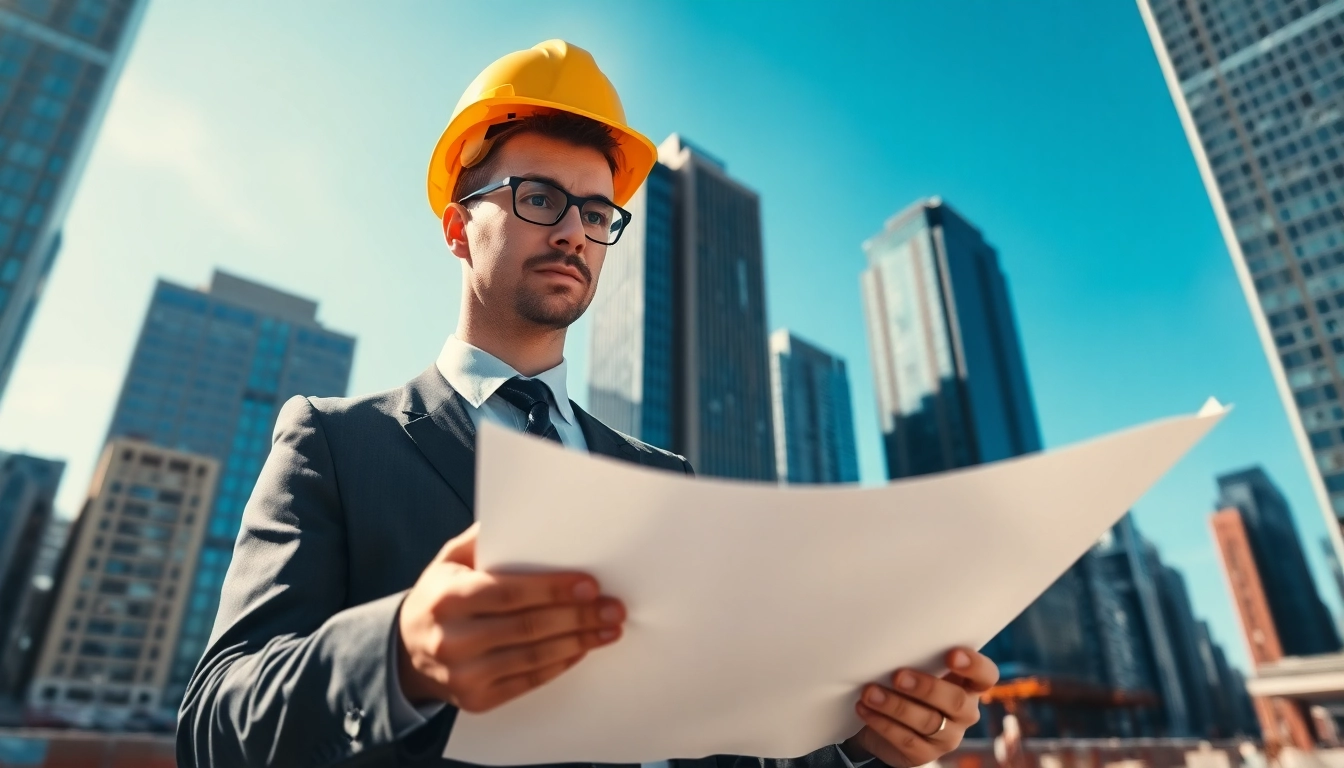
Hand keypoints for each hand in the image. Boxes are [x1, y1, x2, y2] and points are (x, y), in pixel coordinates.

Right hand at [396, 522, 624, 712]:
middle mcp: (451, 640)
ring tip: (608, 629)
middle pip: (527, 627)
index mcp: (446, 598)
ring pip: (532, 657)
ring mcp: (463, 675)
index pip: (507, 592)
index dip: (552, 589)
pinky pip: (528, 682)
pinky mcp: (477, 700)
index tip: (590, 584)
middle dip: (577, 616)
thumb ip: (483, 539)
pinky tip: (582, 648)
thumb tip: (525, 516)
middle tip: (612, 608)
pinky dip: (560, 664)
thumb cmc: (440, 597)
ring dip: (578, 642)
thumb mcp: (449, 561)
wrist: (407, 652)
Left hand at [842, 648, 998, 766]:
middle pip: (956, 701)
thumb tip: (894, 638)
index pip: (985, 675)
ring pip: (928, 722)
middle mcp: (964, 713)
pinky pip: (906, 740)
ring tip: (870, 693)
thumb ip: (917, 657)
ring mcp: (947, 737)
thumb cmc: (905, 685)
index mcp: (968, 685)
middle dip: (927, 688)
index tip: (951, 654)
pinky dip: (882, 723)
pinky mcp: (924, 754)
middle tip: (898, 676)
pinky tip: (865, 709)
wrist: (882, 725)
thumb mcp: (915, 668)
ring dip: (896, 706)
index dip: (974, 665)